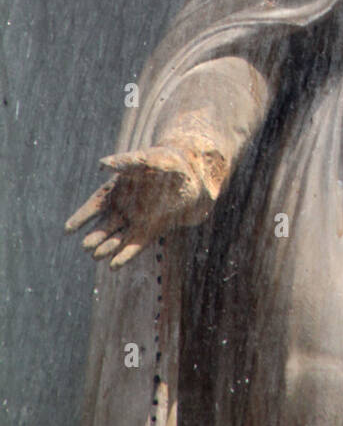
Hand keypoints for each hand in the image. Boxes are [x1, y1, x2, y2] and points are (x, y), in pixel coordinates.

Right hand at [64, 143, 226, 268]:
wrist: (192, 174)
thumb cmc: (167, 162)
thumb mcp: (146, 159)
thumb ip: (126, 162)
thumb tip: (102, 164)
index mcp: (116, 190)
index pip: (93, 206)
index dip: (81, 217)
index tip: (68, 229)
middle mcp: (122, 208)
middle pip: (103, 227)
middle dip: (95, 237)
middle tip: (86, 246)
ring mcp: (136, 220)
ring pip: (116, 238)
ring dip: (107, 247)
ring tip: (97, 255)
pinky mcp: (151, 230)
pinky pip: (134, 246)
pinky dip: (125, 255)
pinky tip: (114, 265)